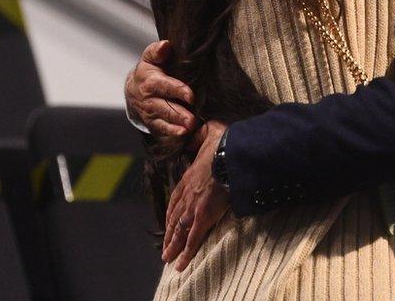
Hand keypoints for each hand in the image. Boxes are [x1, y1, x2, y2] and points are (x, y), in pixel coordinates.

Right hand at [125, 40, 198, 136]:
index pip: (164, 86)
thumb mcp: (150, 57)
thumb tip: (166, 45)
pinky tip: (181, 135)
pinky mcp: (152, 122)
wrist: (133, 89)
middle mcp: (148, 98)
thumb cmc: (148, 70)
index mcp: (149, 81)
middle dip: (177, 113)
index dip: (177, 91)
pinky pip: (160, 129)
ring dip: (175, 125)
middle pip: (163, 106)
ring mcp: (149, 112)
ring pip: (162, 119)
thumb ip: (157, 51)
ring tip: (188, 128)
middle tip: (192, 119)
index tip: (191, 96)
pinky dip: (170, 133)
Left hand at [162, 121, 229, 270]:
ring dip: (173, 246)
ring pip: (180, 231)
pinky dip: (185, 252)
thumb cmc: (224, 142)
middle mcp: (188, 193)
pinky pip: (193, 239)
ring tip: (168, 259)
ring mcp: (194, 206)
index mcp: (189, 176)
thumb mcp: (209, 132)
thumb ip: (202, 134)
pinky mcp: (203, 216)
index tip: (168, 221)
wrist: (230, 153)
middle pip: (175, 218)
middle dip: (169, 234)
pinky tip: (180, 264)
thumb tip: (197, 129)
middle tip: (164, 248)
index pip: (176, 198)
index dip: (171, 211)